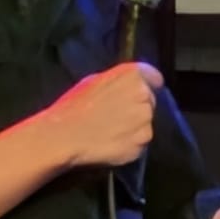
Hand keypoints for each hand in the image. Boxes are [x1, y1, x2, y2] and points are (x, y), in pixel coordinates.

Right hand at [42, 62, 163, 168]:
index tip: (139, 93)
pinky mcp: (142, 143)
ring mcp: (146, 121)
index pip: (154, 77)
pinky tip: (113, 143)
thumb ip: (117, 81)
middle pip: (150, 101)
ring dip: (135, 126)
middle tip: (117, 115)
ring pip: (146, 123)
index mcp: (132, 75)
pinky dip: (131, 143)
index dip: (148, 85)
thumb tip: (126, 86)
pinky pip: (140, 142)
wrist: (65, 136)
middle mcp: (144, 95)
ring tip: (112, 131)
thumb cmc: (74, 106)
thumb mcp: (94, 81)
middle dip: (138, 107)